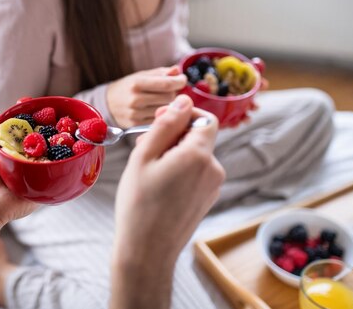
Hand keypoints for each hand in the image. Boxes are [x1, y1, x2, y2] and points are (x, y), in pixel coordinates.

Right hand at [107, 66, 186, 128]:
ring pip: (165, 109)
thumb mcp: (141, 75)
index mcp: (136, 83)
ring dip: (168, 104)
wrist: (107, 104)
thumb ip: (161, 73)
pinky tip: (156, 109)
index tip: (182, 79)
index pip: (166, 84)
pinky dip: (161, 113)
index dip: (179, 81)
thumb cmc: (128, 87)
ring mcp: (136, 114)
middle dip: (173, 92)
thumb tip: (177, 71)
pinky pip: (158, 119)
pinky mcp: (137, 125)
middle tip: (170, 89)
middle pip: (169, 97)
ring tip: (162, 99)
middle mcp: (135, 99)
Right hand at [113, 95, 224, 265]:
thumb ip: (166, 124)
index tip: (160, 123)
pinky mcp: (207, 199)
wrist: (147, 252)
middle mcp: (213, 169)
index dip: (183, 115)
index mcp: (199, 155)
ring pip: (196, 155)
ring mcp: (213, 186)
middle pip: (199, 137)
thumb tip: (184, 100)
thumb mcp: (144, 156)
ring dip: (175, 154)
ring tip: (148, 170)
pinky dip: (180, 171)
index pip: (203, 119)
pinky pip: (196, 173)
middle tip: (144, 148)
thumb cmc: (139, 204)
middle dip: (174, 136)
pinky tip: (158, 185)